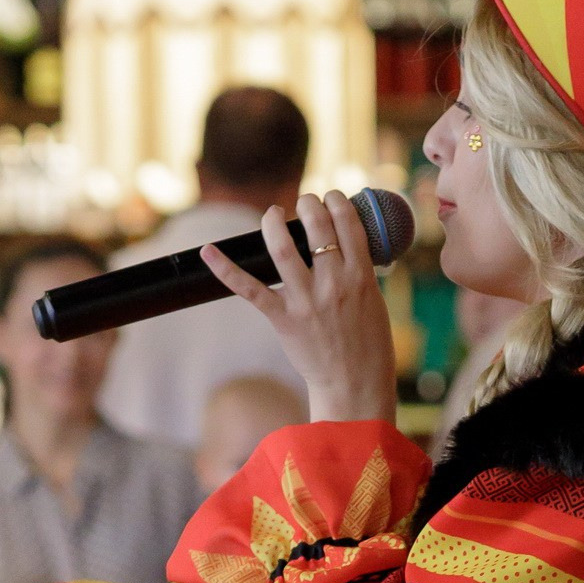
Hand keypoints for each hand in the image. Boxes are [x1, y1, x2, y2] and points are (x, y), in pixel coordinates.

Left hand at [201, 191, 398, 422]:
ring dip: (274, 221)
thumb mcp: (375, 300)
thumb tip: (348, 246)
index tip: (330, 198)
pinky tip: (208, 252)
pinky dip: (225, 269)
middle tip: (304, 204)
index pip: (346, 222)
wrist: (355, 384)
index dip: (335, 200)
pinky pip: (249, 289)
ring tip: (273, 214)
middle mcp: (333, 283)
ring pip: (281, 246)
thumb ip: (359, 272)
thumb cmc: (369, 343)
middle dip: (308, 203)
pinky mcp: (283, 319)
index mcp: (361, 276)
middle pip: (316, 225)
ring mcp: (306, 300)